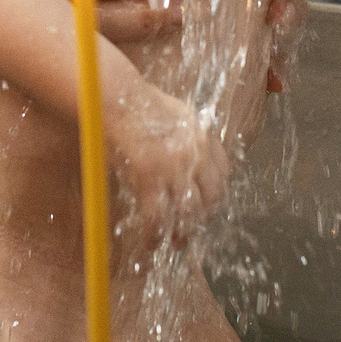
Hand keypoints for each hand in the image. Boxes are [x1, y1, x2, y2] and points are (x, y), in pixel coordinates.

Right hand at [112, 89, 227, 248]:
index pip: (223, 174)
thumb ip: (192, 139)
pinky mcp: (151, 178)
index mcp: (205, 138)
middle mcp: (197, 154)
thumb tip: (195, 164)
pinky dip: (155, 235)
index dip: (215, 195)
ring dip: (184, 232)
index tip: (206, 205)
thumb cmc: (142, 105)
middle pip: (211, 198)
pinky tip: (151, 242)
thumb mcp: (180, 116)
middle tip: (192, 230)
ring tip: (175, 242)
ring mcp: (175, 167)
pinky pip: (158, 217)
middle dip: (203, 218)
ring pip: (189, 213)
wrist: (117, 99)